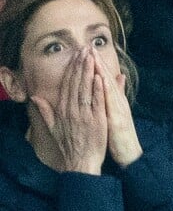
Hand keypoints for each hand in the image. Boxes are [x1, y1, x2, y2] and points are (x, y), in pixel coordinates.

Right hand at [31, 47, 106, 173]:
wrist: (80, 162)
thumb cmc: (69, 146)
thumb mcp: (53, 128)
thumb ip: (45, 111)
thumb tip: (35, 97)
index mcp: (63, 110)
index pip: (67, 84)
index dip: (71, 68)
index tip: (75, 55)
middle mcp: (72, 110)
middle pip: (76, 83)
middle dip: (80, 64)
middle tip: (85, 48)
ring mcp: (84, 115)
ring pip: (86, 89)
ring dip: (89, 71)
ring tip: (92, 56)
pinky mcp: (96, 121)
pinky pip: (97, 103)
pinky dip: (98, 90)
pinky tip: (100, 77)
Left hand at [93, 48, 142, 166]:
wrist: (130, 153)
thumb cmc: (121, 136)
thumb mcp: (117, 114)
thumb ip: (116, 96)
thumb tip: (118, 79)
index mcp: (115, 102)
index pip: (105, 79)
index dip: (97, 64)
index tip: (88, 49)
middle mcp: (118, 103)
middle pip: (107, 79)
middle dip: (98, 62)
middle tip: (89, 46)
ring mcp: (119, 110)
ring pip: (109, 87)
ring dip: (102, 71)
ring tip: (94, 57)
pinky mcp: (118, 119)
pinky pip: (112, 103)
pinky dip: (107, 90)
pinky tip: (102, 79)